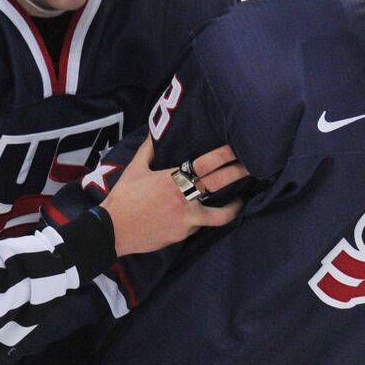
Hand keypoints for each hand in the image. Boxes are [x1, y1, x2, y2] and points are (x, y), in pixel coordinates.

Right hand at [101, 138, 247, 254]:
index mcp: (172, 178)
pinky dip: (200, 219)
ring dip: (232, 207)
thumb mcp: (134, 169)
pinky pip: (198, 225)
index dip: (223, 156)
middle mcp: (183, 197)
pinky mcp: (183, 234)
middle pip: (218, 183)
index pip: (204, 163)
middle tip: (251, 168)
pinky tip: (204, 215)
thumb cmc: (124, 198)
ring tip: (240, 200)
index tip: (237, 149)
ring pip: (218, 214)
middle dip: (237, 174)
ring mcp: (186, 218)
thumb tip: (153, 131)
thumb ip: (148, 150)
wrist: (114, 230)